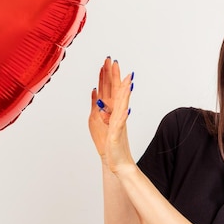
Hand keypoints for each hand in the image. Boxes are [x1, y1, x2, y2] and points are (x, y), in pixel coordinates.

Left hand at [88, 57, 135, 173]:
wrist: (117, 162)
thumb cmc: (109, 143)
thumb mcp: (97, 121)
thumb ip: (97, 106)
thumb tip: (95, 91)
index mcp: (112, 111)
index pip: (110, 90)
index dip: (108, 76)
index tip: (107, 62)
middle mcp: (117, 114)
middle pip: (116, 93)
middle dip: (115, 77)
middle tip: (115, 61)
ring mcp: (119, 124)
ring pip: (122, 105)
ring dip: (125, 93)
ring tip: (127, 81)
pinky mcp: (117, 135)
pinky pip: (121, 124)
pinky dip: (123, 116)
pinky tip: (126, 109)